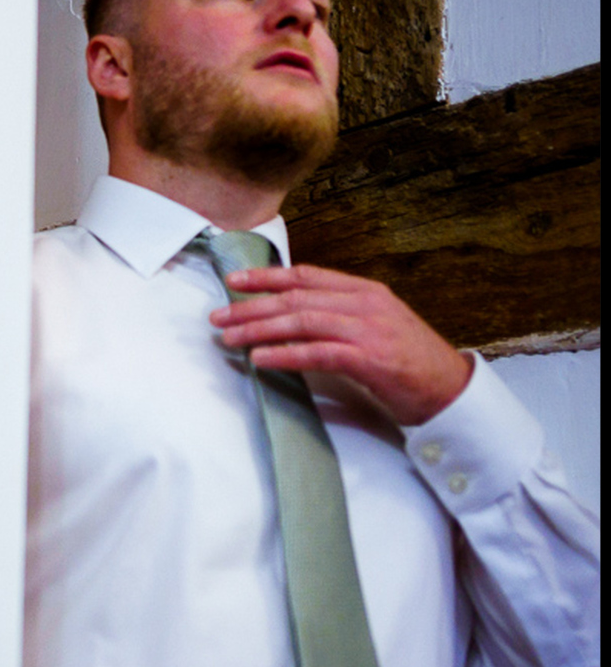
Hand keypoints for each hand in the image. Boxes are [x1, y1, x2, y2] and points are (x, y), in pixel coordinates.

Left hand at [211, 264, 474, 424]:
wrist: (449, 389)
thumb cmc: (406, 360)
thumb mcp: (374, 324)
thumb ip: (338, 313)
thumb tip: (288, 314)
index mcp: (364, 291)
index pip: (305, 276)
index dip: (266, 277)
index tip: (234, 281)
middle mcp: (365, 304)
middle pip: (296, 298)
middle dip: (251, 306)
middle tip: (218, 317)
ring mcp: (368, 330)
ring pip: (302, 322)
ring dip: (259, 329)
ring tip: (229, 339)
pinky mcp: (370, 360)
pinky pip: (317, 353)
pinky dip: (285, 354)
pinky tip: (261, 359)